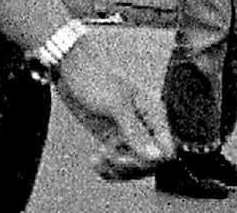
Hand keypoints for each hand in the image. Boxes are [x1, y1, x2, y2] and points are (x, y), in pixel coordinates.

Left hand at [53, 34, 173, 176]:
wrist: (69, 68)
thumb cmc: (95, 78)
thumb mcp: (116, 105)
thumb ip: (136, 131)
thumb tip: (157, 157)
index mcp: (154, 113)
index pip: (166, 150)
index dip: (149, 161)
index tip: (125, 157)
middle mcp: (146, 125)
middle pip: (151, 162)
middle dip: (130, 165)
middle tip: (108, 158)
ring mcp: (129, 133)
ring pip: (135, 165)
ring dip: (118, 169)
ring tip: (98, 161)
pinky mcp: (113, 138)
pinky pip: (119, 161)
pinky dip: (108, 168)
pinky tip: (95, 164)